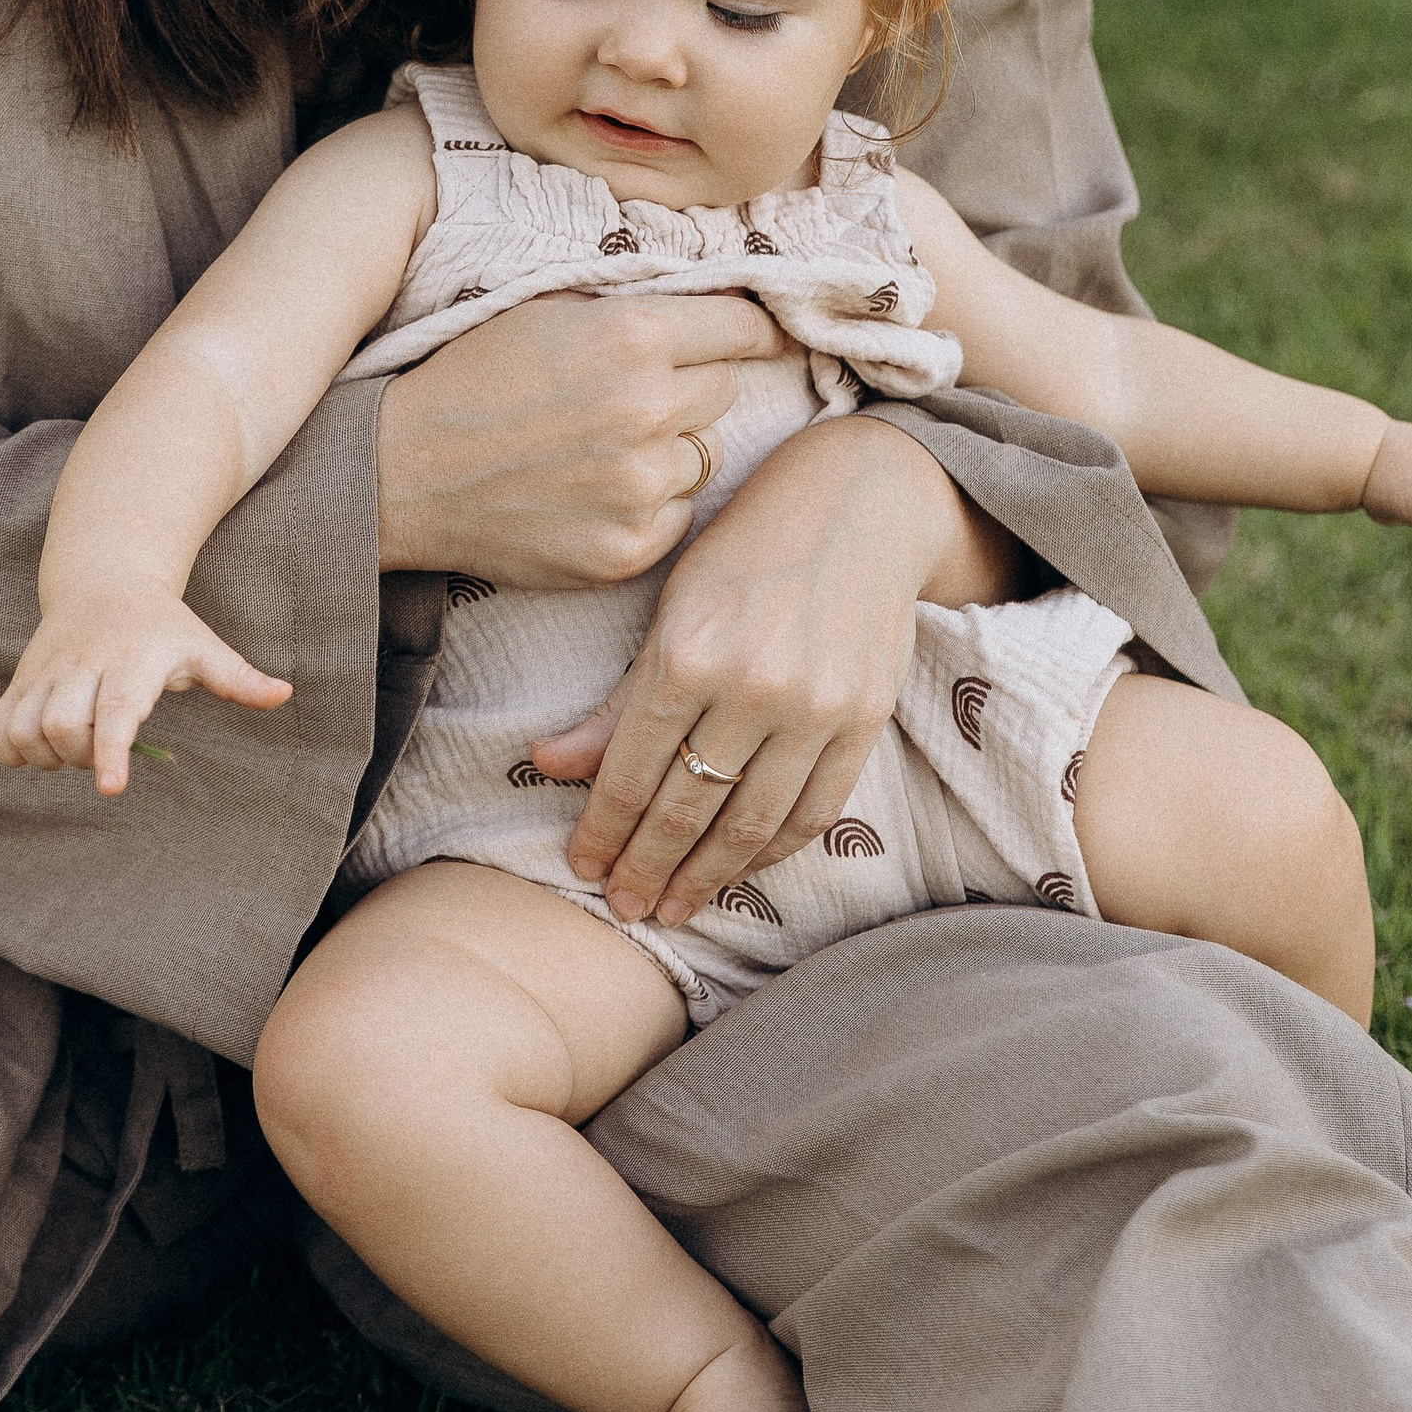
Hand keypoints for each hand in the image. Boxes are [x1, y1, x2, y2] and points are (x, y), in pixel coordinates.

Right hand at [0, 582, 289, 792]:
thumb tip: (284, 695)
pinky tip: (41, 748)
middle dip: (81, 755)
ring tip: (75, 749)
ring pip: (25, 730)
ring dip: (46, 757)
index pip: (115, 709)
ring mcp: (45, 672)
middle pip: (63, 726)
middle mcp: (82, 664)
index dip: (109, 751)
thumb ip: (238, 678)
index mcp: (132, 659)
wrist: (104, 581)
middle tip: (104, 751)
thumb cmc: (162, 625)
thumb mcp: (202, 645)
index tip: (111, 789)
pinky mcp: (20, 680)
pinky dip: (11, 751)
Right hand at [374, 291, 794, 587]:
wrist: (404, 473)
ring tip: (602, 446)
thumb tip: (723, 306)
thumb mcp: (551, 310)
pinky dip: (649, 505)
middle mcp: (649, 411)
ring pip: (705, 456)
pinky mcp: (628, 549)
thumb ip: (636, 307)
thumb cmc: (472, 378)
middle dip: (691, 385)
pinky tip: (593, 492)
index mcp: (634, 336)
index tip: (753, 337)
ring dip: (671, 448)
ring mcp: (641, 488)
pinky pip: (677, 515)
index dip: (750, 330)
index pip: (743, 328)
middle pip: (725, 391)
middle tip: (633, 392)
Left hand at [531, 414, 1015, 924]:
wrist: (860, 503)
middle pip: (687, 809)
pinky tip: (740, 871)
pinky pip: (813, 813)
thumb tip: (546, 765)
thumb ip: (618, 701)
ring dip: (706, 877)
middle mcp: (752, 687)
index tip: (581, 869)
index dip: (602, 831)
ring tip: (674, 907)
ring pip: (750, 826)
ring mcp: (814, 709)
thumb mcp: (671, 609)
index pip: (631, 773)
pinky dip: (773, 853)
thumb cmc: (747, 548)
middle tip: (623, 907)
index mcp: (687, 654)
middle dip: (647, 868)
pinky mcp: (865, 721)